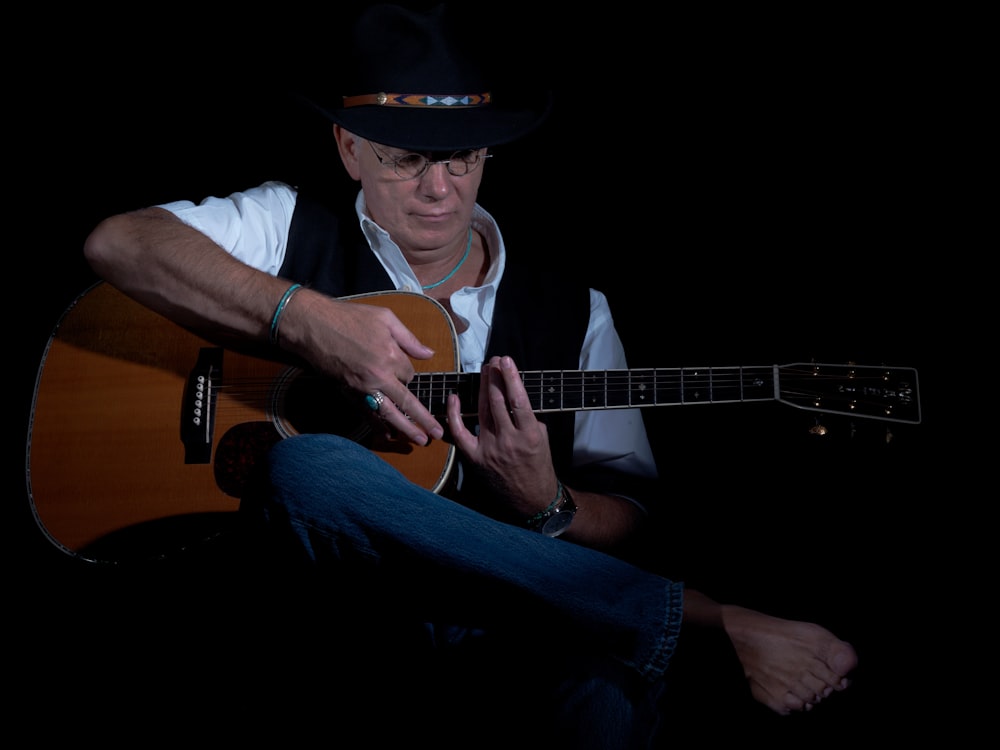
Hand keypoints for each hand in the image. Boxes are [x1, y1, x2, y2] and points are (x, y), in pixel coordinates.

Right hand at [290, 292, 444, 444]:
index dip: (408, 372)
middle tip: (436, 434)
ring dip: (405, 429)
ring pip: (388, 413)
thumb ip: (409, 339)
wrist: (313, 325)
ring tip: (419, 441)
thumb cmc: (349, 317)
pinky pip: (366, 413)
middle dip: (423, 419)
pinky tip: (387, 435)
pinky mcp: (348, 392)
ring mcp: (362, 387)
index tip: (401, 366)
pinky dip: (377, 425)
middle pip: (406, 402)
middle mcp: (379, 376)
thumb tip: (429, 353)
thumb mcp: (385, 318)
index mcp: (391, 356)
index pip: (409, 374)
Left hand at [447, 355, 557, 514]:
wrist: (531, 497)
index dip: (511, 377)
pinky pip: (460, 433)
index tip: (506, 361)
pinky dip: (455, 414)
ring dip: (483, 388)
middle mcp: (509, 441)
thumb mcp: (542, 437)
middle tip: (494, 361)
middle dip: (496, 377)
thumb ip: (528, 417)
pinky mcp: (476, 458)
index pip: (518, 400)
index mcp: (529, 435)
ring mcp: (490, 449)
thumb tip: (512, 394)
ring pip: (483, 411)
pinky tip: (455, 397)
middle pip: (498, 401)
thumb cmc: (539, 465)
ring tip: (485, 371)